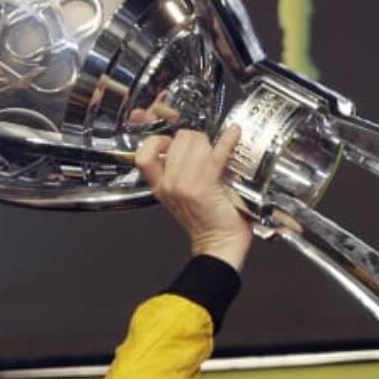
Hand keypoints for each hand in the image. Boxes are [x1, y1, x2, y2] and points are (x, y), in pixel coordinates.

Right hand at [133, 122, 251, 269]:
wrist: (219, 244)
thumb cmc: (208, 221)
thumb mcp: (182, 194)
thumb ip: (178, 170)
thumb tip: (190, 143)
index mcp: (159, 186)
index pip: (145, 154)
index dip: (158, 141)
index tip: (171, 139)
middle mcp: (168, 184)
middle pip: (176, 140)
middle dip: (193, 138)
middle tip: (205, 146)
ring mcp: (184, 185)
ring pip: (194, 143)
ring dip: (208, 142)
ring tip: (216, 149)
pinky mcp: (204, 186)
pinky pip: (215, 155)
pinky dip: (227, 142)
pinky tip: (233, 135)